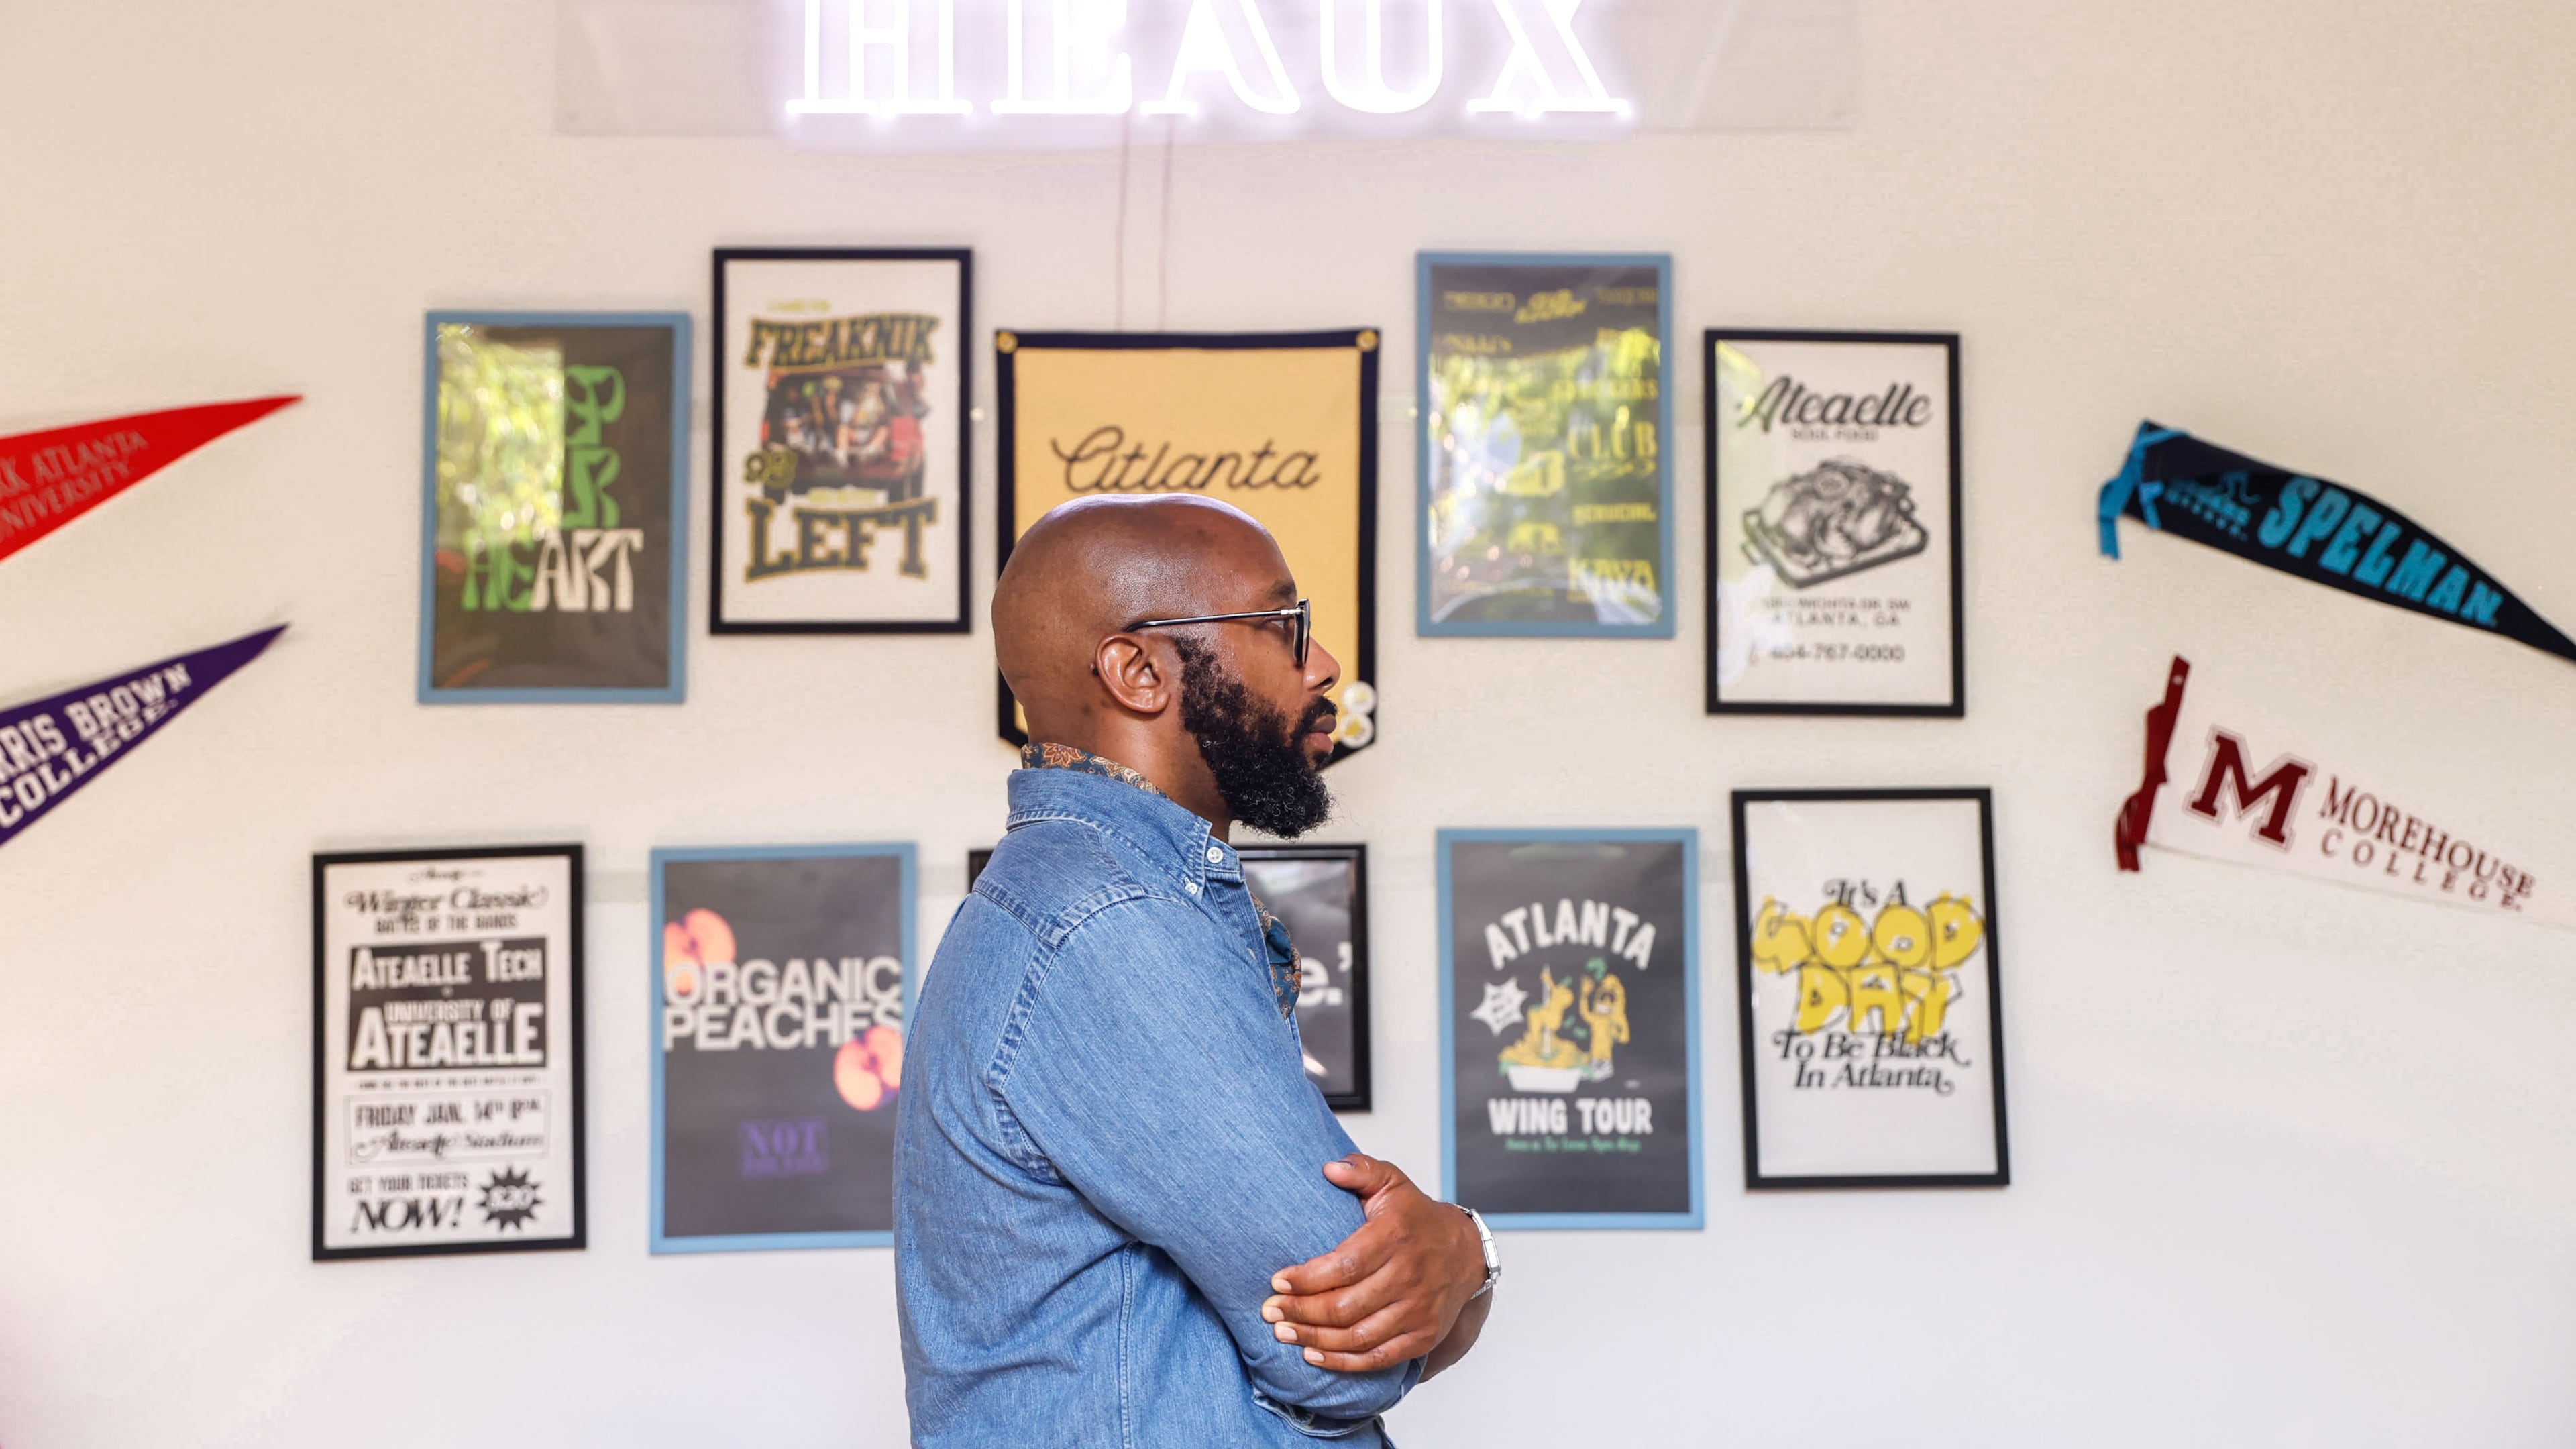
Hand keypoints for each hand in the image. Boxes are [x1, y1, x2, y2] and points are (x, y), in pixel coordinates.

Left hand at [1259, 1153, 1485, 1372]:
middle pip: (1346, 1306)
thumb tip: (1330, 1168)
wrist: (1466, 1253)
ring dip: (1315, 1340)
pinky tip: (1314, 1355)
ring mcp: (1418, 1310)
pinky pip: (1378, 1357)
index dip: (1307, 1278)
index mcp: (1396, 1237)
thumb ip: (1363, 1170)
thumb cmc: (1417, 1218)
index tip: (1277, 1281)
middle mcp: (1409, 1276)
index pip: (1345, 1265)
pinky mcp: (1423, 1335)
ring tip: (1284, 1333)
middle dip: (1301, 1312)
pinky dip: (1344, 1362)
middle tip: (1270, 1312)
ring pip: (1358, 1336)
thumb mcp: (1393, 1183)